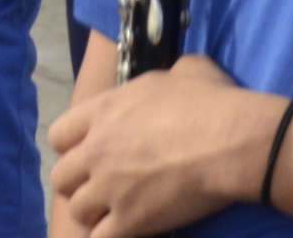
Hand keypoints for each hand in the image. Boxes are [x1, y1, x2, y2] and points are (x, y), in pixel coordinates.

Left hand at [50, 55, 267, 237]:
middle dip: (79, 182)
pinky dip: (110, 236)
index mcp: (105, 111)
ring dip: (94, 212)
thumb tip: (172, 79)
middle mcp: (97, 150)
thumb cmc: (213, 101)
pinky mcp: (129, 220)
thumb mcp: (185, 70)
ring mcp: (110, 188)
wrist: (233, 141)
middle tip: (102, 184)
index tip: (90, 151)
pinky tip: (128, 229)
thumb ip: (163, 78)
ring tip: (116, 210)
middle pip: (61, 177)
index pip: (59, 134)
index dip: (72, 145)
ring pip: (77, 210)